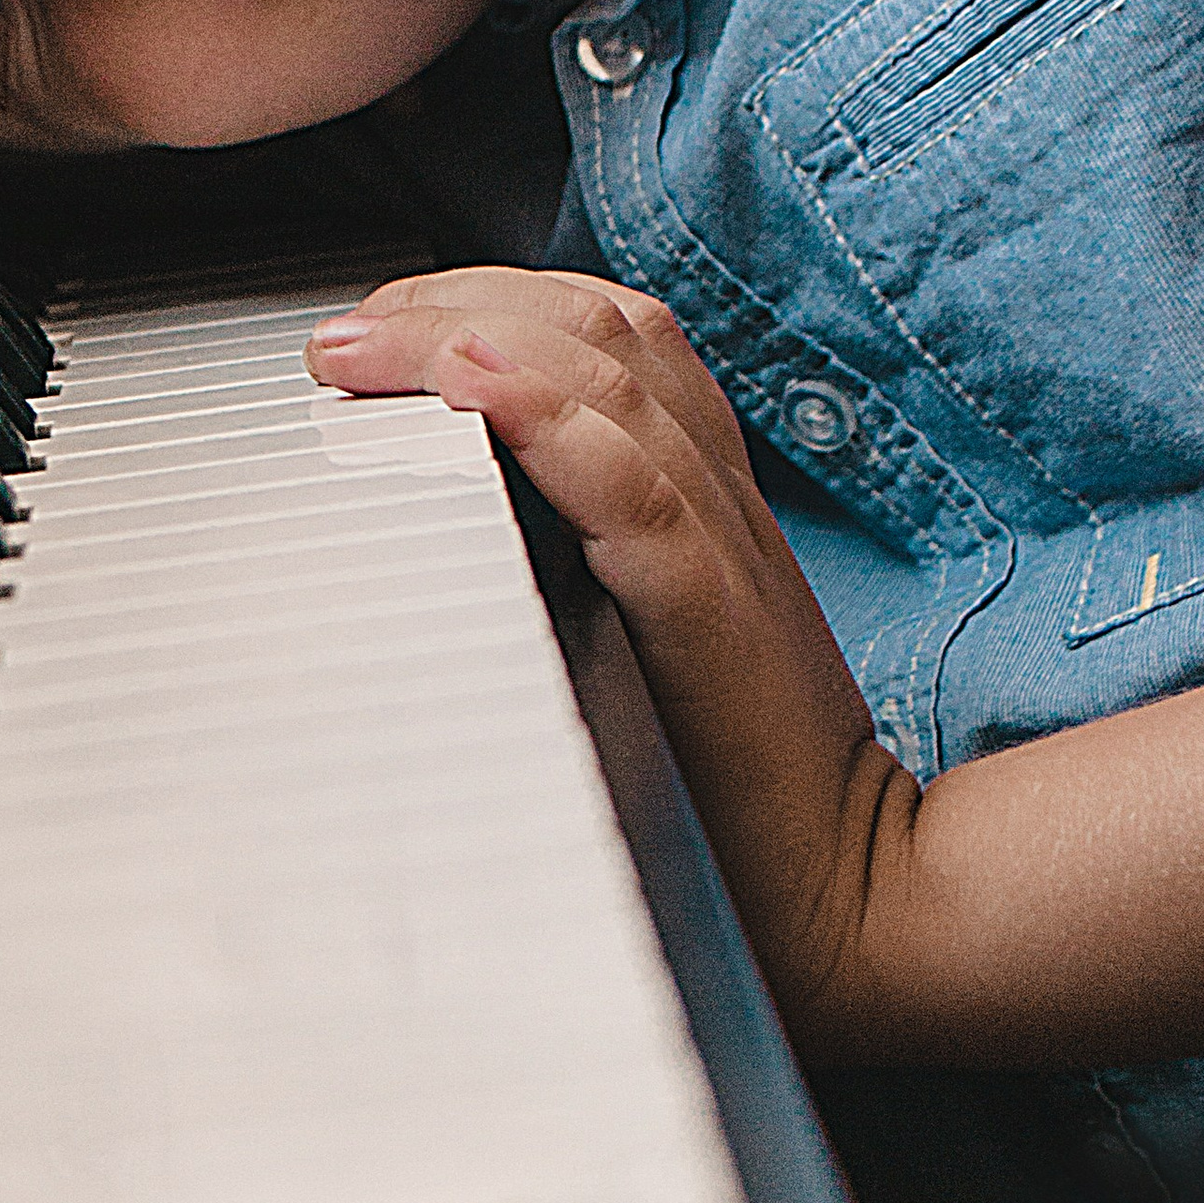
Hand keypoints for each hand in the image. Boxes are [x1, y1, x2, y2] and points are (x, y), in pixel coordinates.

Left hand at [307, 269, 920, 1051]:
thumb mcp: (657, 652)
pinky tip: (467, 383)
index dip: (499, 304)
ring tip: (362, 348)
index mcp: (716, 500)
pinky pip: (634, 487)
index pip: (620, 338)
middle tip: (346, 333)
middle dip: (461, 303)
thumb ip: (592, 577)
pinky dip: (547, 420)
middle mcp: (724, 500)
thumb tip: (464, 539)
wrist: (857, 899)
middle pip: (605, 329)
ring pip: (611, 382)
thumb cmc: (742, 797)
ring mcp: (725, 548)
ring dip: (470, 340)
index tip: (387, 326)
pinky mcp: (712, 614)